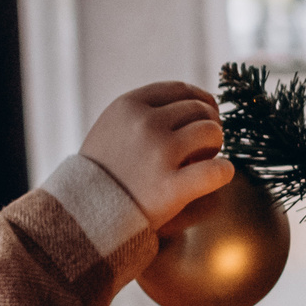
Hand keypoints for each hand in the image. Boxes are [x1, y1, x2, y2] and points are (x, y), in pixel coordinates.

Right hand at [80, 81, 232, 230]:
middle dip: (207, 125)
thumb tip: (194, 100)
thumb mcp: (110, 127)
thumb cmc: (102, 173)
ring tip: (204, 160)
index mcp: (129, 105)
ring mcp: (159, 154)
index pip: (181, 89)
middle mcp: (145, 123)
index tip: (203, 117)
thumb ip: (143, 111)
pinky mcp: (171, 187)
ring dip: (215, 146)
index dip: (200, 101)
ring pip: (212, 132)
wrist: (82, 216)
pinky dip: (224, 171)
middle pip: (199, 109)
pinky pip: (217, 171)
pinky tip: (219, 175)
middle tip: (203, 146)